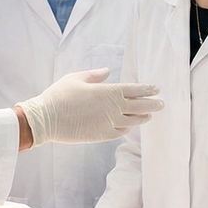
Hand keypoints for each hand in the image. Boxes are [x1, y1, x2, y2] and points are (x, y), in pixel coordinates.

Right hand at [16, 68, 161, 144]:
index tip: (156, 89)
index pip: (135, 90)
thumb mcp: (76, 78)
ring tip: (149, 115)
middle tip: (161, 103)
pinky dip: (128, 128)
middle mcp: (113, 108)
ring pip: (134, 121)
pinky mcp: (102, 136)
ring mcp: (109, 124)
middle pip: (140, 106)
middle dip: (152, 104)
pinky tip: (130, 126)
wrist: (46, 119)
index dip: (147, 89)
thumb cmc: (59, 95)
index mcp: (108, 92)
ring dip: (143, 117)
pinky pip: (121, 132)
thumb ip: (95, 75)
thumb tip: (107, 71)